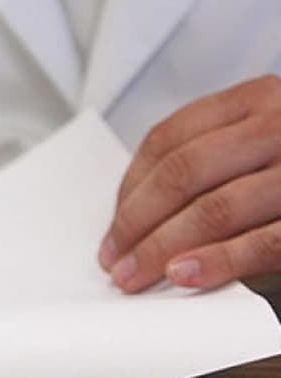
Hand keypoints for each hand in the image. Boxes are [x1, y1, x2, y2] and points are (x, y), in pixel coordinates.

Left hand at [99, 74, 280, 291]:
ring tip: (138, 278)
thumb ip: (215, 164)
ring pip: (217, 207)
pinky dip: (220, 261)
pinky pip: (266, 240)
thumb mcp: (262, 144)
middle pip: (184, 173)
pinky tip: (187, 275)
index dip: (130, 189)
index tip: (112, 230)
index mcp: (260, 99)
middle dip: (139, 224)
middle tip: (115, 264)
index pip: (169, 139)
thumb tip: (136, 222)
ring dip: (165, 248)